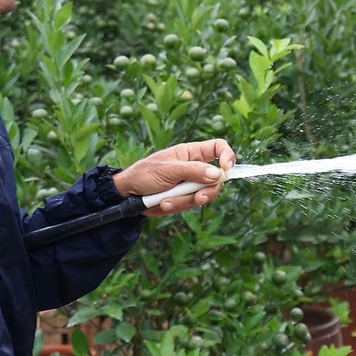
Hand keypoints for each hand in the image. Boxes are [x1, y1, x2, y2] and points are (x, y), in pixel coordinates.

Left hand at [113, 139, 236, 214]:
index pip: (218, 148)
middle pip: (217, 178)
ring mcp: (190, 184)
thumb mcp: (167, 170)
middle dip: (207, 190)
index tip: (227, 169)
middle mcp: (195, 168)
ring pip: (204, 195)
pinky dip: (177, 206)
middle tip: (198, 198)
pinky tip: (163, 203)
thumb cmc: (144, 173)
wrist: (128, 194)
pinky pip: (190, 205)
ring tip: (166, 201)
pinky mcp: (185, 199)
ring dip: (185, 201)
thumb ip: (192, 171)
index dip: (227, 156)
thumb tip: (217, 174)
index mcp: (191, 153)